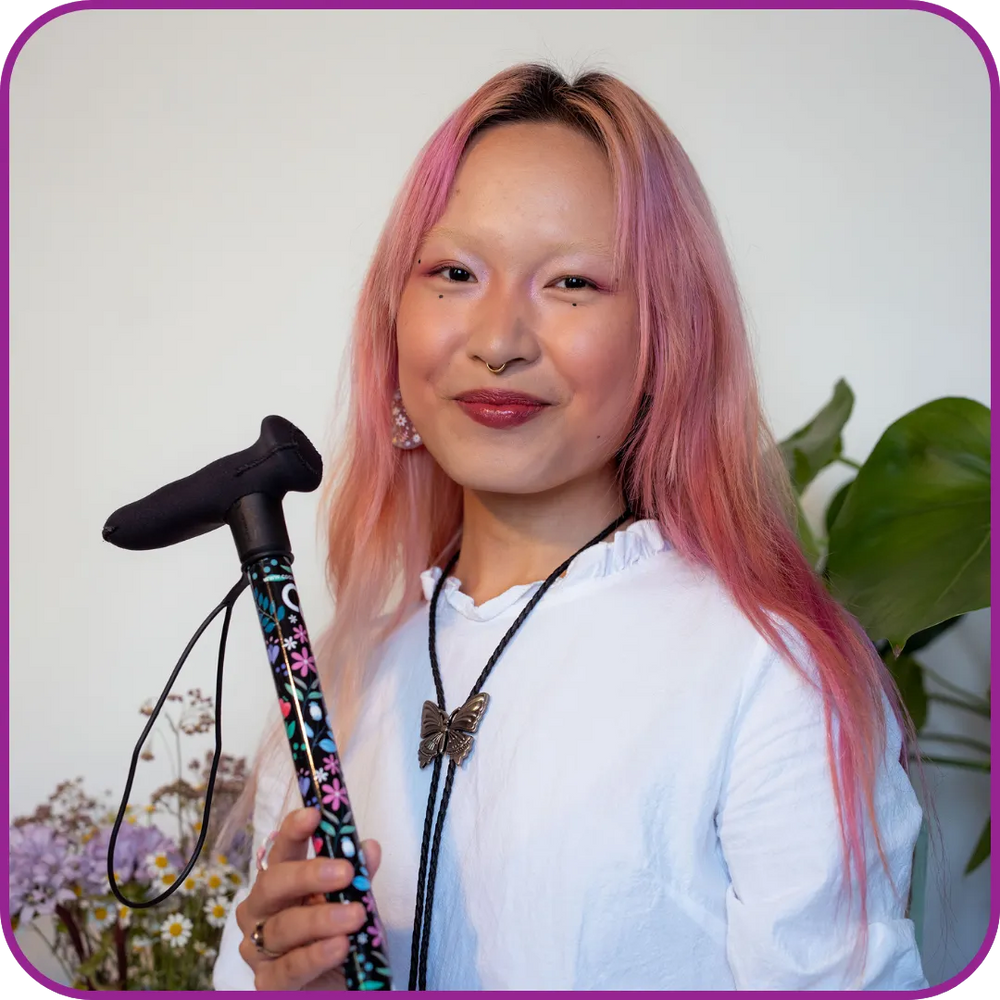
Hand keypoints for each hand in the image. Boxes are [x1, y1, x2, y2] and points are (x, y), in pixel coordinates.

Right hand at [235, 807, 381, 989]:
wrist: (341, 985)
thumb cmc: (341, 935)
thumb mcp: (355, 901)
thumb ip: (360, 878)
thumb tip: (370, 848)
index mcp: (281, 882)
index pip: (282, 849)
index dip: (294, 830)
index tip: (314, 815)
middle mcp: (261, 911)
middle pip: (273, 884)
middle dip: (308, 874)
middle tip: (345, 872)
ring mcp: (259, 949)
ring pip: (282, 927)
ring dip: (321, 919)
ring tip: (356, 915)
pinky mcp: (268, 985)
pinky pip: (289, 968)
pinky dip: (315, 955)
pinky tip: (339, 946)